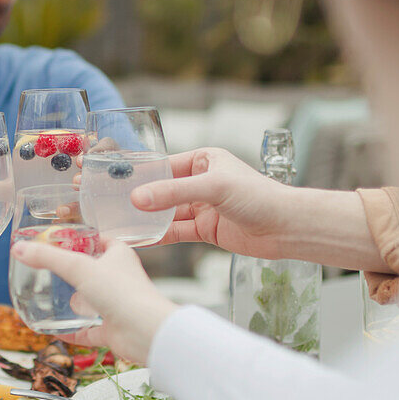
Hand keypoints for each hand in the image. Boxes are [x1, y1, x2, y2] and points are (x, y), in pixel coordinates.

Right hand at [9, 238, 176, 364]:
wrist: (146, 332)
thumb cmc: (122, 293)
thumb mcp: (79, 267)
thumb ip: (48, 257)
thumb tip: (19, 249)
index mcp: (118, 256)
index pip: (101, 240)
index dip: (83, 237)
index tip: (62, 238)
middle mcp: (119, 279)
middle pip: (95, 270)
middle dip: (77, 270)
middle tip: (51, 268)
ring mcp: (117, 305)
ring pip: (93, 300)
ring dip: (77, 301)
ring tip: (52, 298)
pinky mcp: (114, 329)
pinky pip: (90, 330)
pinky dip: (74, 331)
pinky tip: (56, 332)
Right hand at [130, 148, 293, 257]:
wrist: (286, 228)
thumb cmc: (259, 196)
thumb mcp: (213, 187)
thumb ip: (173, 193)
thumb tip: (138, 199)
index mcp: (204, 160)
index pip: (164, 165)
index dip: (141, 175)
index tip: (115, 182)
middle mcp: (201, 182)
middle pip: (162, 190)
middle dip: (140, 199)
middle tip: (111, 205)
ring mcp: (203, 207)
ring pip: (167, 213)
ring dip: (148, 220)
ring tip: (121, 225)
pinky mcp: (206, 229)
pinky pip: (177, 231)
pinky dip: (160, 236)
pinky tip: (142, 239)